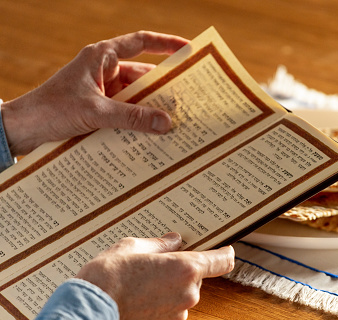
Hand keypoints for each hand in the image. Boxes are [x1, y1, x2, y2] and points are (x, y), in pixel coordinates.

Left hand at [1, 31, 188, 155]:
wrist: (23, 129)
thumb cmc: (51, 109)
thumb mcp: (96, 111)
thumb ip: (132, 117)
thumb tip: (166, 123)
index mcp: (102, 57)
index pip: (141, 42)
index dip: (166, 43)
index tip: (188, 49)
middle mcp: (104, 70)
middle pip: (143, 74)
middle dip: (164, 86)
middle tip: (188, 98)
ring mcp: (103, 90)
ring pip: (136, 96)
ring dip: (151, 108)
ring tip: (174, 121)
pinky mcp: (100, 108)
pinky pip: (127, 111)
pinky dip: (139, 121)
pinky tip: (152, 133)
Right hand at [75, 232, 234, 319]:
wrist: (87, 315)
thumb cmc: (107, 279)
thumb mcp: (132, 247)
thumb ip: (159, 244)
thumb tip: (173, 241)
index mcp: (185, 269)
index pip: (222, 260)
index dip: (224, 252)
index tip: (223, 248)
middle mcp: (187, 295)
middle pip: (195, 278)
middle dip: (180, 271)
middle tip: (156, 265)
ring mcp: (176, 316)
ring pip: (180, 297)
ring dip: (167, 290)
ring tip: (139, 284)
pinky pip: (168, 313)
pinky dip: (158, 306)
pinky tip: (137, 300)